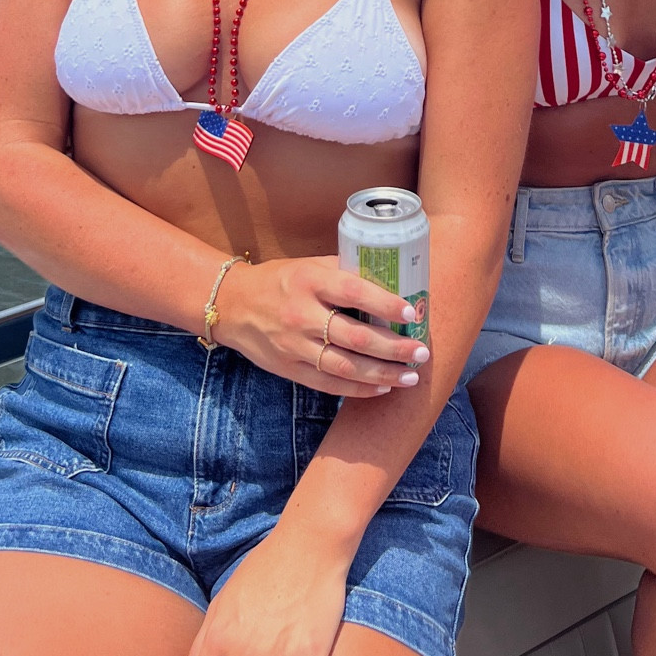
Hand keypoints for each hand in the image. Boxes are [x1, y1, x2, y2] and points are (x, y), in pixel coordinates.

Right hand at [219, 255, 429, 399]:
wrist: (233, 305)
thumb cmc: (279, 280)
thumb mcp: (308, 266)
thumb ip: (343, 272)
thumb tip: (389, 278)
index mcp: (309, 281)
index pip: (354, 292)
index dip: (385, 304)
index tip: (411, 312)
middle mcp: (302, 315)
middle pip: (355, 337)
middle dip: (394, 348)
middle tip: (422, 352)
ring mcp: (294, 346)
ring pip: (345, 366)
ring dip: (382, 374)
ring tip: (410, 376)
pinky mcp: (289, 369)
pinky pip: (329, 384)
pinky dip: (358, 389)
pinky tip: (382, 387)